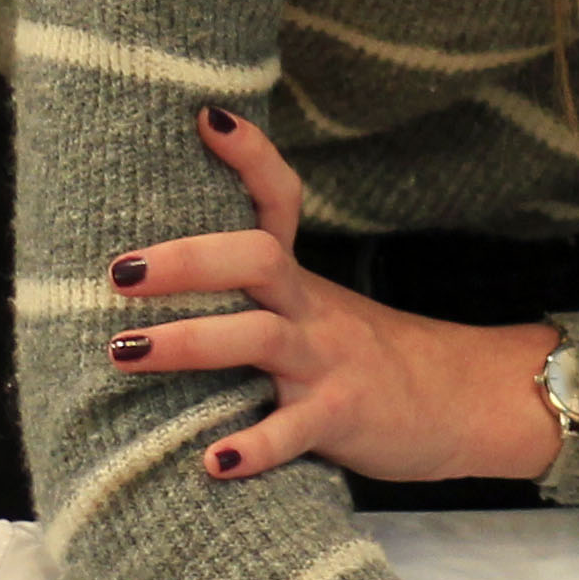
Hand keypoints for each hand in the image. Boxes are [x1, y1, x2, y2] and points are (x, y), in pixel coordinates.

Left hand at [111, 107, 557, 485]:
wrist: (458, 402)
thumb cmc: (357, 356)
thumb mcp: (311, 310)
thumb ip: (249, 294)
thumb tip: (146, 275)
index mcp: (299, 279)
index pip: (279, 199)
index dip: (249, 156)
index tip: (204, 116)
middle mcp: (311, 309)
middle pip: (256, 258)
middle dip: (187, 260)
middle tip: (119, 272)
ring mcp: (327, 361)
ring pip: (260, 336)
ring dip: (189, 342)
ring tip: (124, 351)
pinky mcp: (341, 417)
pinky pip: (294, 431)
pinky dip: (253, 447)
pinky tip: (212, 463)